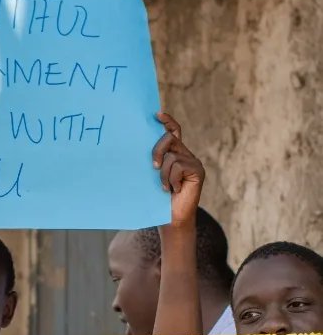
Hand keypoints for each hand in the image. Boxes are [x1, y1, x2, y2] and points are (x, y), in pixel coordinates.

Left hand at [153, 112, 204, 229]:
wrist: (170, 220)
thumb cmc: (157, 201)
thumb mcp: (151, 178)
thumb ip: (151, 162)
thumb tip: (136, 147)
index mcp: (175, 155)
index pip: (174, 131)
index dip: (167, 121)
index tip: (156, 114)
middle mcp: (186, 155)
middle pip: (170, 138)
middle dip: (157, 150)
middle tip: (152, 167)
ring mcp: (193, 162)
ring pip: (172, 156)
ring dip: (163, 174)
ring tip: (165, 188)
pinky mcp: (198, 171)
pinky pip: (179, 166)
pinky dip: (171, 178)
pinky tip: (173, 190)